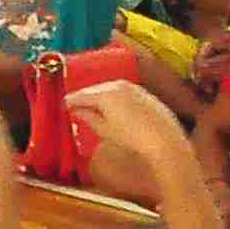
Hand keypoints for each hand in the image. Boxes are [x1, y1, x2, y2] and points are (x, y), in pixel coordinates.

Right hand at [61, 78, 189, 192]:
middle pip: (96, 90)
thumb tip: (78, 112)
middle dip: (86, 98)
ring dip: (101, 98)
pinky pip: (125, 93)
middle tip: (77, 107)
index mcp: (105, 93)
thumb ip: (88, 118)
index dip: (70, 101)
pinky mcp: (147, 95)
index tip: (64, 106)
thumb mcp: (105, 130)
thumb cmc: (133, 138)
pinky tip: (115, 111)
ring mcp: (135, 89)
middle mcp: (120, 86)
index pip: (81, 95)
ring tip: (95, 109)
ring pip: (111, 90)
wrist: (165, 142)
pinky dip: (116, 99)